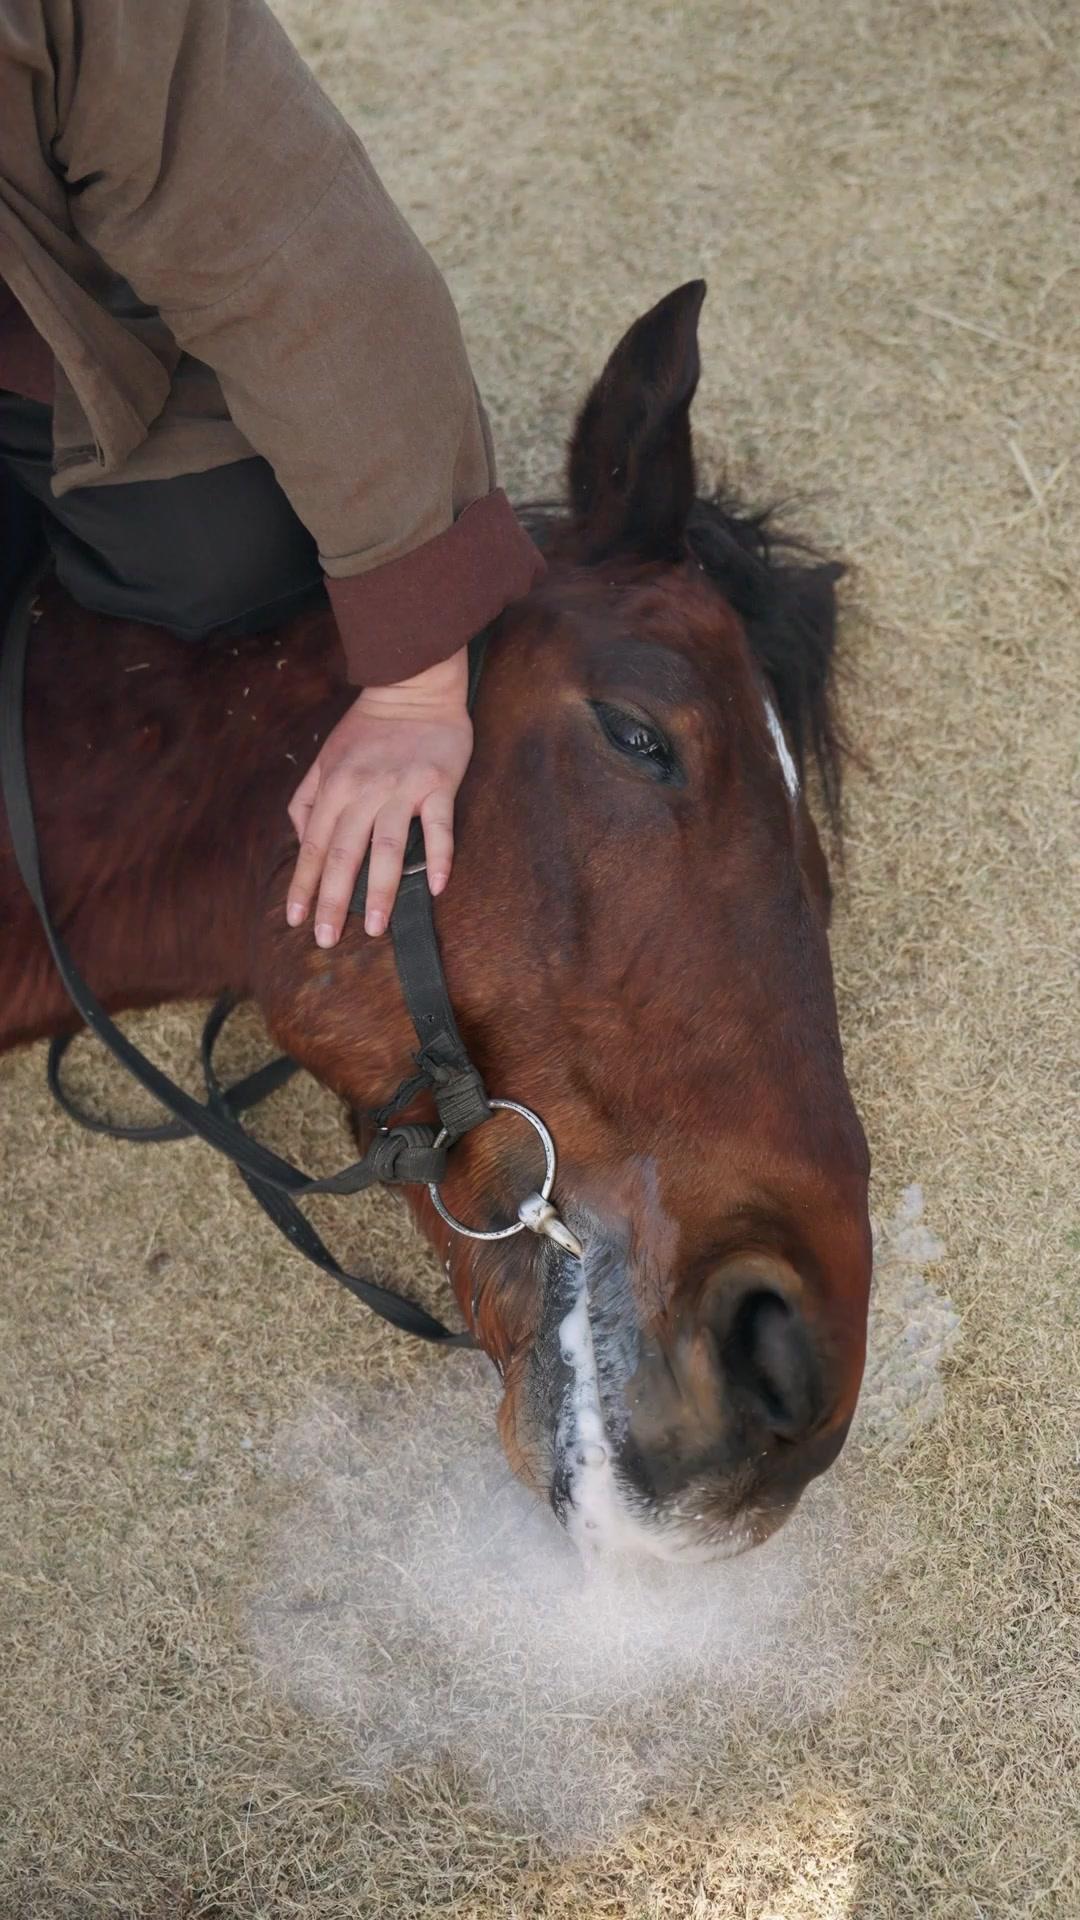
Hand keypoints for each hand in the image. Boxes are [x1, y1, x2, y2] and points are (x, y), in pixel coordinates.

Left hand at [286, 648, 472, 944]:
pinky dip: (439, 858)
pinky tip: (435, 888)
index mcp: (334, 787)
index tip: (295, 920)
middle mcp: (364, 790)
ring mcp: (402, 788)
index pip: (312, 845)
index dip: (303, 885)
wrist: (414, 686)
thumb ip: (308, 799)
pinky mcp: (438, 784)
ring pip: (387, 847)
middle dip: (332, 900)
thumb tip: (301, 840)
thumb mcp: (325, 757)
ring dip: (380, 890)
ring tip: (375, 927)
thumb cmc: (369, 727)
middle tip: (326, 939)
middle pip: (343, 854)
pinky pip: (439, 827)